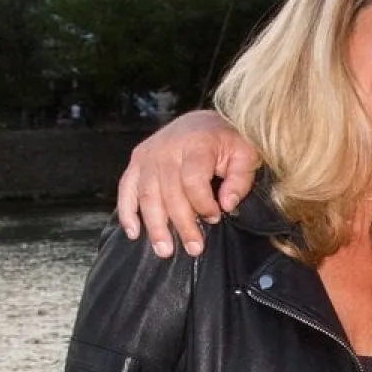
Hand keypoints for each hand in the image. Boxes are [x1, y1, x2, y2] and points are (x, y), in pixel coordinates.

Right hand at [117, 110, 258, 257]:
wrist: (204, 121)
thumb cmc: (227, 140)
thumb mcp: (245, 154)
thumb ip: (240, 180)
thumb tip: (227, 204)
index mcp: (195, 143)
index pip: (192, 180)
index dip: (203, 204)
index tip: (215, 216)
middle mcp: (166, 147)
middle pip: (169, 192)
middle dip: (182, 224)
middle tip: (194, 248)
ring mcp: (148, 154)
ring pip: (147, 195)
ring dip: (155, 226)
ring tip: (165, 250)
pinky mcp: (137, 160)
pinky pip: (126, 188)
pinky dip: (127, 212)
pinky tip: (134, 232)